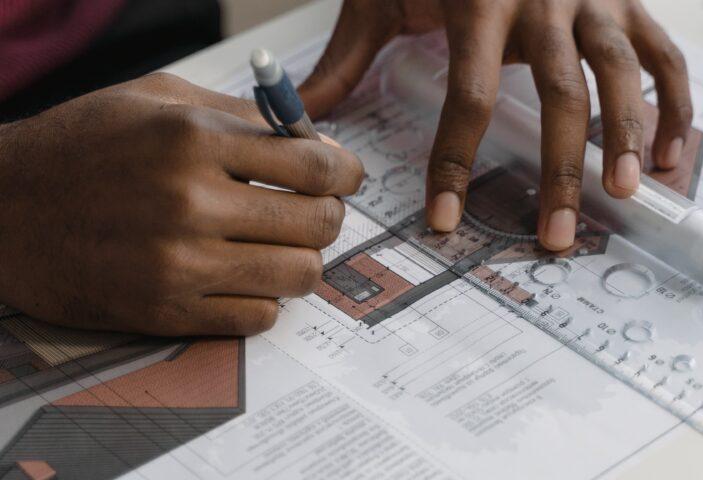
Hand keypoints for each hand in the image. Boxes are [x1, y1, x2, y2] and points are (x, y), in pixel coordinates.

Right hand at [0, 73, 362, 335]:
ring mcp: (179, 264)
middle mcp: (191, 202)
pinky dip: (266, 299)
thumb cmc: (82, 144)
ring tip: (280, 247)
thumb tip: (317, 143)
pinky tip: (245, 278)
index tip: (346, 178)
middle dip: (330, 217)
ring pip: (299, 276)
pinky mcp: (165, 312)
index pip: (316, 166)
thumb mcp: (157, 99)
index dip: (346, 173)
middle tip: (314, 212)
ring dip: (302, 261)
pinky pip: (259, 318)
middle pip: (318, 224)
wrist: (0, 209)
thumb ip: (243, 115)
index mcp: (194, 139)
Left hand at [299, 0, 691, 249]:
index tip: (445, 219)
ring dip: (629, 136)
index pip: (468, 97)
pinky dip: (674, 103)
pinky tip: (671, 154)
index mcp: (478, 2)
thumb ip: (349, 53)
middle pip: (561, 96)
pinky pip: (663, 53)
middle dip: (560, 172)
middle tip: (555, 236)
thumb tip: (304, 111)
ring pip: (619, 73)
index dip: (455, 163)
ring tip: (626, 193)